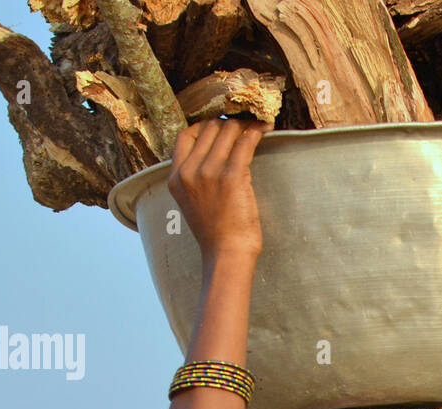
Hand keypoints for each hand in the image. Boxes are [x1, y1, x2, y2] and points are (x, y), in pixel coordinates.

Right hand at [167, 117, 271, 264]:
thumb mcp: (194, 203)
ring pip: (228, 130)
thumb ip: (196, 179)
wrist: (226, 254)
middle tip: (246, 121)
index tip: (222, 124)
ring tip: (259, 122)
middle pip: (209, 128)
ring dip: (246, 123)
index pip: (186, 135)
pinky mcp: (231, 175)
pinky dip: (257, 130)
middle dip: (229, 121)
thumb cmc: (216, 234)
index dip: (205, 124)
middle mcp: (189, 171)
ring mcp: (209, 172)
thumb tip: (214, 155)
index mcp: (176, 177)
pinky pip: (245, 142)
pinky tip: (265, 127)